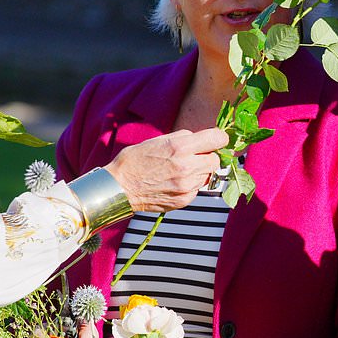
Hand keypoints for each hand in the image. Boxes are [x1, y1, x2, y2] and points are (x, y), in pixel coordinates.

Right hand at [103, 128, 228, 212]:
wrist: (118, 188)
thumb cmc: (135, 160)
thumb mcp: (159, 140)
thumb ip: (185, 138)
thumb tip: (203, 138)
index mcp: (181, 147)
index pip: (218, 138)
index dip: (219, 138)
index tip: (216, 139)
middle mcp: (187, 166)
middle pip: (216, 160)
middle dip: (208, 157)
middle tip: (194, 157)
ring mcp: (187, 185)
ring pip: (208, 175)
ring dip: (200, 171)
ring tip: (179, 170)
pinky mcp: (185, 200)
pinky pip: (197, 189)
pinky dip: (191, 185)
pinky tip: (174, 182)